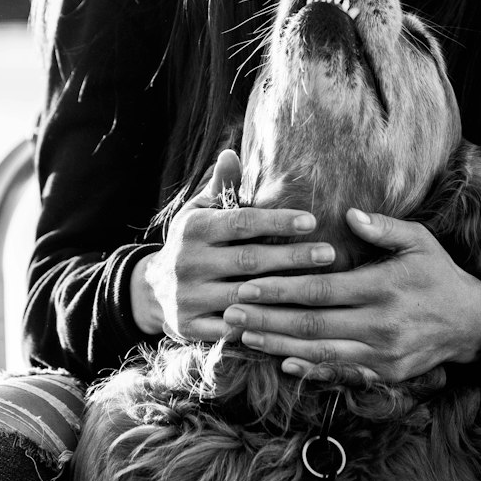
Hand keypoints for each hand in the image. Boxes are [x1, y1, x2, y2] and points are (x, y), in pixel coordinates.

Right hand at [130, 151, 336, 339]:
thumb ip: (220, 185)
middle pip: (249, 260)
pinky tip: (292, 321)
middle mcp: (189, 262)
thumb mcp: (198, 211)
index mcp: (195, 229)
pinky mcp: (191, 327)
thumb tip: (231, 151)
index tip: (312, 221)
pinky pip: (232, 328)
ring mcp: (188, 297)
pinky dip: (261, 326)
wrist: (150, 290)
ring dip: (284, 294)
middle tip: (330, 253)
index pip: (242, 222)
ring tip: (320, 287)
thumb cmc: (190, 242)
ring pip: (245, 297)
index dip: (278, 222)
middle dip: (292, 257)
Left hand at [222, 208, 480, 382]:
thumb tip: (350, 213)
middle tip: (230, 314)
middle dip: (267, 319)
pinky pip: (340, 373)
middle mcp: (379, 326)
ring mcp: (381, 355)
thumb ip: (383, 228)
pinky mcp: (383, 374)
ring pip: (319, 352)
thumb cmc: (438, 273)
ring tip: (244, 337)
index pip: (321, 290)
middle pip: (312, 325)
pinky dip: (310, 369)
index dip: (282, 289)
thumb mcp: (418, 242)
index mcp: (383, 289)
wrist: (470, 322)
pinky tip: (283, 363)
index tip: (249, 285)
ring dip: (278, 346)